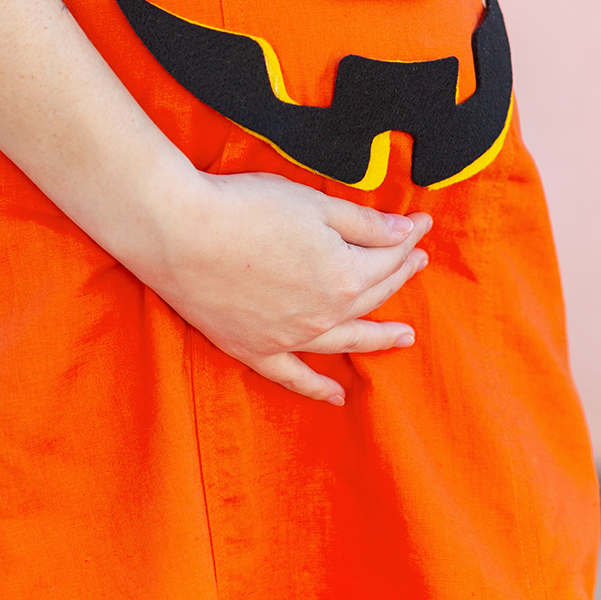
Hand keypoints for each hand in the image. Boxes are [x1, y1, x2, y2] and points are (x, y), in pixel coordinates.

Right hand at [143, 168, 430, 404]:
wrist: (178, 231)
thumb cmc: (247, 208)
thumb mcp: (316, 204)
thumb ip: (366, 224)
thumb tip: (407, 231)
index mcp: (345, 276)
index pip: (389, 257)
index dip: (408, 238)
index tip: (422, 223)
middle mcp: (324, 316)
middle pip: (372, 296)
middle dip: (399, 274)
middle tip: (415, 260)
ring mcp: (289, 338)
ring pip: (346, 342)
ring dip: (378, 338)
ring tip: (404, 336)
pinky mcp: (252, 349)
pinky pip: (293, 377)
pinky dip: (317, 388)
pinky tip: (337, 396)